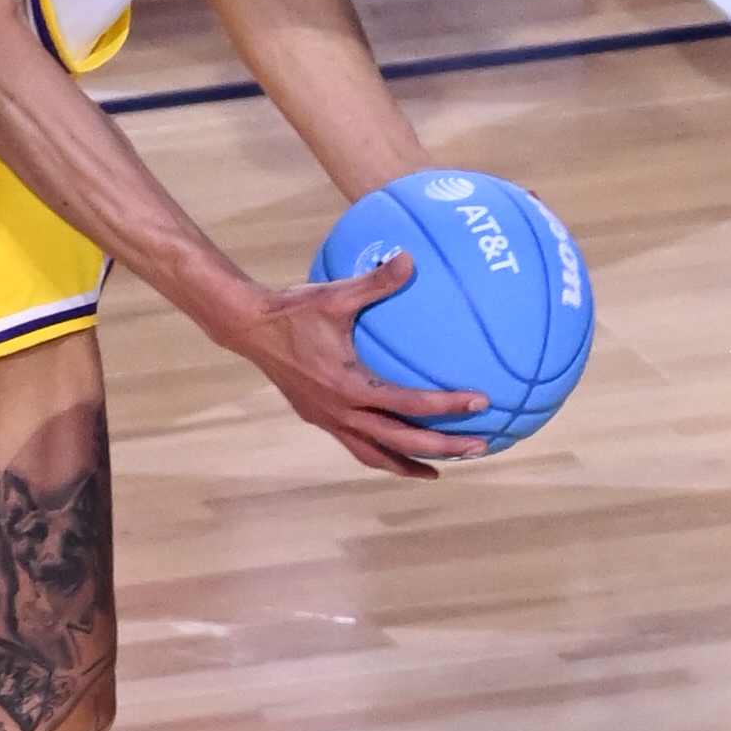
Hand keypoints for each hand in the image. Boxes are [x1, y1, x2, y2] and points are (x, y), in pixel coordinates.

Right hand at [231, 254, 487, 478]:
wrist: (248, 328)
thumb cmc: (293, 309)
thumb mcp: (336, 294)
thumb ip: (376, 281)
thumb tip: (410, 259)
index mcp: (350, 387)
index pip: (408, 405)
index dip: (447, 406)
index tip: (482, 402)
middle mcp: (340, 412)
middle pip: (399, 443)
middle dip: (441, 449)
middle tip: (478, 447)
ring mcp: (327, 419)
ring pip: (374, 455)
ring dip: (407, 465)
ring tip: (437, 471)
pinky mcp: (317, 418)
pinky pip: (355, 445)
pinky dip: (380, 451)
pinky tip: (393, 444)